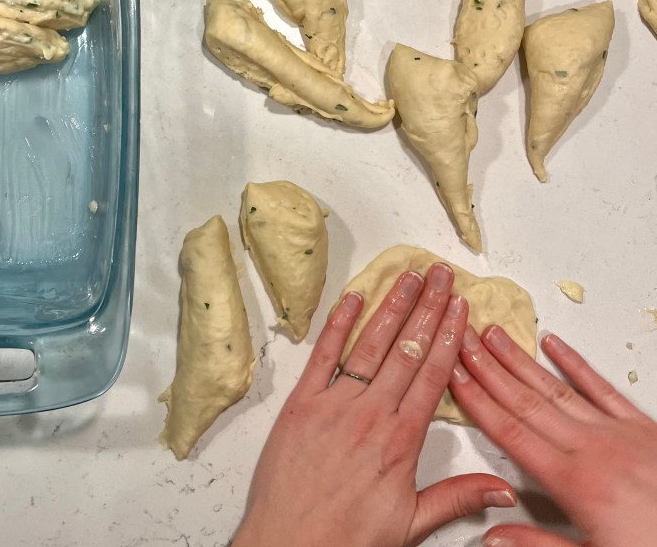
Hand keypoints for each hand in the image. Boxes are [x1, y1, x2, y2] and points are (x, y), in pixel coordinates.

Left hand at [232, 264, 516, 546]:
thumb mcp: (411, 524)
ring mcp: (334, 403)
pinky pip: (323, 355)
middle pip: (407, 350)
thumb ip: (457, 497)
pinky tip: (353, 298)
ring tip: (409, 276)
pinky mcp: (302, 403)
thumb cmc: (347, 538)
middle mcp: (370, 414)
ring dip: (392, 306)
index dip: (448, 336)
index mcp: (400, 440)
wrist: (289, 546)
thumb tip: (504, 489)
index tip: (461, 307)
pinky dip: (338, 324)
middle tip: (442, 274)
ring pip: (371, 345)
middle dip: (428, 308)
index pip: (433, 375)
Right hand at [450, 325, 656, 546]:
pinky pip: (603, 387)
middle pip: (526, 401)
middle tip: (463, 337)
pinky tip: (553, 344)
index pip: (511, 432)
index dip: (477, 400)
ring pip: (557, 388)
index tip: (453, 374)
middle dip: (489, 368)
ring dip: (521, 360)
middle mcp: (593, 449)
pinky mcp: (645, 427)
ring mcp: (619, 432)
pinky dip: (576, 363)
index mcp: (575, 483)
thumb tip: (491, 537)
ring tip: (494, 334)